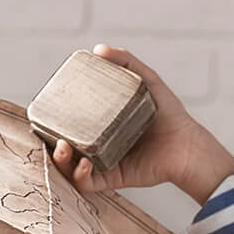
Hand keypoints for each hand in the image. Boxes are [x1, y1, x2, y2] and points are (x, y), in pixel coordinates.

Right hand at [48, 46, 233, 202]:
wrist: (186, 143)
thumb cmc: (169, 113)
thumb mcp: (147, 81)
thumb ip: (127, 62)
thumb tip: (98, 49)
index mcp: (99, 124)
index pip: (67, 124)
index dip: (52, 122)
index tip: (46, 114)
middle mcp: (98, 145)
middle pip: (63, 147)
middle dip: (51, 144)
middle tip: (52, 134)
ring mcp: (103, 163)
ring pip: (69, 168)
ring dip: (61, 160)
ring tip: (64, 147)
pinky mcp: (112, 178)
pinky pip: (87, 184)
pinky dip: (80, 175)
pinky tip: (83, 164)